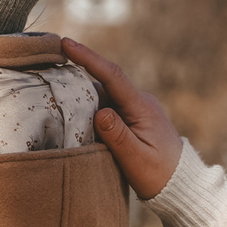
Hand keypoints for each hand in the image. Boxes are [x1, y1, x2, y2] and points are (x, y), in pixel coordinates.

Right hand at [66, 38, 183, 199]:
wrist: (180, 182)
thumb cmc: (159, 174)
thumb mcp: (137, 159)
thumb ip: (118, 136)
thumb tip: (99, 112)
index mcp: (141, 107)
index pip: (112, 76)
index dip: (88, 58)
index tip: (66, 43)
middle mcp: (139, 102)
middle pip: (102, 85)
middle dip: (75, 80)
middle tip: (45, 78)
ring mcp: (136, 108)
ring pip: (102, 97)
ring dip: (81, 100)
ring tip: (55, 103)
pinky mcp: (132, 118)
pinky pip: (107, 108)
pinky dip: (89, 111)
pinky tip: (74, 119)